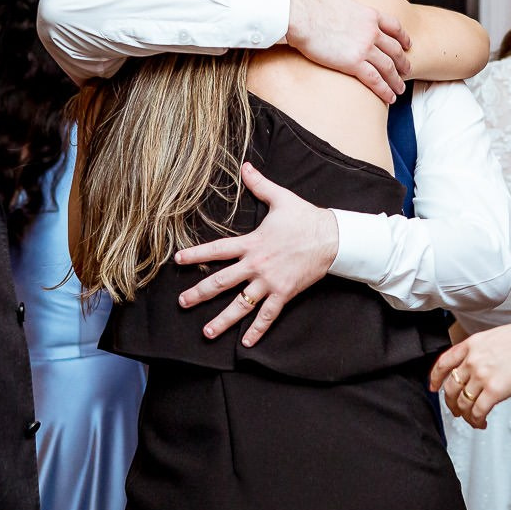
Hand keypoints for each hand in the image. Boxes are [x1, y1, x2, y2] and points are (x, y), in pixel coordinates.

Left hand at [174, 163, 335, 345]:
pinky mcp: (284, 293)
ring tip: (206, 331)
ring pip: (241, 304)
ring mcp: (270, 282)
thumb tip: (245, 166)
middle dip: (199, 293)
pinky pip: (268, 315)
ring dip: (222, 319)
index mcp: (251, 243)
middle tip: (182, 303)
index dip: (196, 254)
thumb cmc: (305, 218)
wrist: (332, 238)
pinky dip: (257, 330)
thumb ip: (259, 184)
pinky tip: (246, 343)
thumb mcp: (280, 198)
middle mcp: (256, 265)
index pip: (217, 250)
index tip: (177, 262)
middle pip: (221, 282)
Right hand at [284, 0, 409, 103]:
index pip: (394, 27)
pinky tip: (389, 97)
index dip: (403, 38)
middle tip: (407, 71)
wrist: (299, 17)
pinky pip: (375, 80)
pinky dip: (385, 90)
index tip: (407, 45)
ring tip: (399, 89)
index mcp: (369, 14)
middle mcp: (371, 31)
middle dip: (403, 62)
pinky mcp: (354, 63)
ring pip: (388, 67)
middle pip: (395, 50)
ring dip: (396, 80)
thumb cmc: (310, 3)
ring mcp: (364, 48)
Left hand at [428, 316, 510, 428]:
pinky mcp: (493, 392)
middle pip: (450, 387)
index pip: (443, 363)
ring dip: (465, 415)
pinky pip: (477, 412)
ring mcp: (481, 376)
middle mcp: (472, 361)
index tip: (433, 386)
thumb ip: (483, 351)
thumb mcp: (496, 337)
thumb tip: (480, 366)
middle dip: (450, 402)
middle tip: (455, 410)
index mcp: (471, 345)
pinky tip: (481, 423)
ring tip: (472, 419)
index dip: (435, 377)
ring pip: (463, 403)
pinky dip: (476, 421)